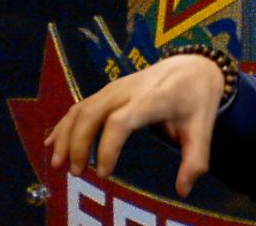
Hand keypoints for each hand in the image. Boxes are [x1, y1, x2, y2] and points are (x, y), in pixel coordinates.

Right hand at [44, 55, 224, 195]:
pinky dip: (64, 124)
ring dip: (65, 135)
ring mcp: (115, 88)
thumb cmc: (197, 99)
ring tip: (58, 164)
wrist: (194, 66)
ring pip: (82, 108)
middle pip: (93, 112)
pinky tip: (52, 144)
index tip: (104, 174)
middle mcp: (129, 90)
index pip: (121, 120)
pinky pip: (81, 105)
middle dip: (78, 143)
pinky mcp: (108, 90)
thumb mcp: (204, 129)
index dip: (107, 147)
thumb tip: (182, 190)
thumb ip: (195, 161)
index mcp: (154, 99)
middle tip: (76, 173)